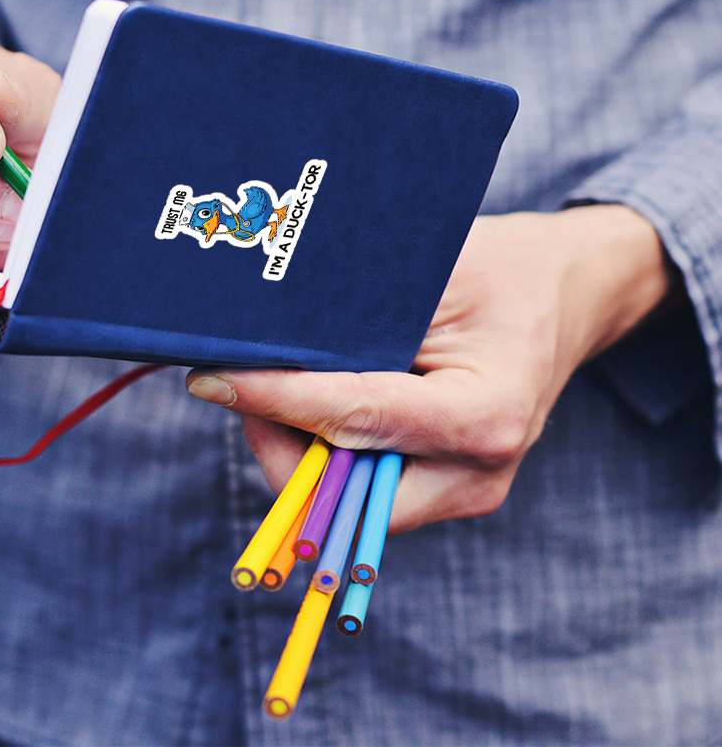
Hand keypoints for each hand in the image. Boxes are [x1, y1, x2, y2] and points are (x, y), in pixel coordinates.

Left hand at [186, 206, 678, 533]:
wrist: (564, 291)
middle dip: (276, 441)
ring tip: (272, 383)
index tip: (208, 380)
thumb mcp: (428, 273)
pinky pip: (361, 490)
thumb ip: (350, 321)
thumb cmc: (501, 268)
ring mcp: (465, 490)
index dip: (272, 401)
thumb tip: (257, 346)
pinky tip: (309, 401)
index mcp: (486, 413)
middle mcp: (479, 472)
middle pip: (341, 493)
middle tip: (238, 380)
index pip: (355, 421)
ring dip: (294, 448)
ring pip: (343, 503)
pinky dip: (321, 452)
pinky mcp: (447, 489)